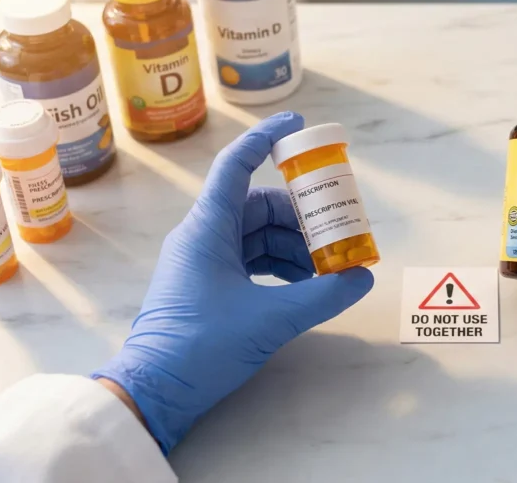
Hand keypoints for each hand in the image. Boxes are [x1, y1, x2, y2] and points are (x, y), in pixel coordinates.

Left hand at [93, 113, 374, 453]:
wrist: (154, 393)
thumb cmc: (202, 346)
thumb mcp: (271, 319)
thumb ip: (323, 296)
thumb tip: (363, 278)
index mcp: (208, 228)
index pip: (236, 165)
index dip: (266, 139)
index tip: (297, 124)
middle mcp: (203, 236)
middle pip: (260, 205)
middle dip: (301, 217)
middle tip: (337, 232)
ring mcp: (203, 261)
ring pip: (258, 236)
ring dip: (294, 247)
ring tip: (327, 270)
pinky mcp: (206, 286)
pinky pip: (250, 260)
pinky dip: (279, 267)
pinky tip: (304, 286)